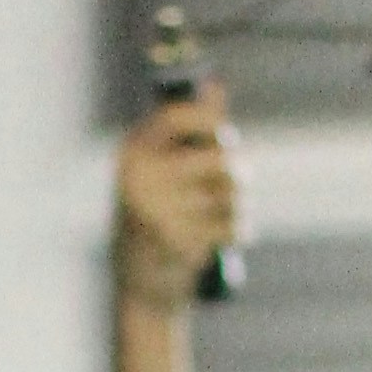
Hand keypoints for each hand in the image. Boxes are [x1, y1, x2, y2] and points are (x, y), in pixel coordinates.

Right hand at [115, 88, 239, 308]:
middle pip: (218, 157)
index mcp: (132, 155)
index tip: (225, 129)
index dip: (209, 117)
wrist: (141, 285)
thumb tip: (217, 86)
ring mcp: (158, 210)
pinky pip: (232, 224)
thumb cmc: (155, 220)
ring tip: (227, 215)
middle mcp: (140, 177)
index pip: (177, 116)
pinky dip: (239, 231)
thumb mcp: (162, 171)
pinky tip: (231, 238)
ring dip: (238, 204)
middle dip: (237, 173)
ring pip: (229, 192)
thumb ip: (189, 131)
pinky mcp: (178, 241)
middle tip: (240, 183)